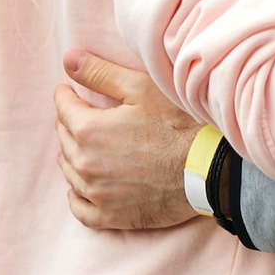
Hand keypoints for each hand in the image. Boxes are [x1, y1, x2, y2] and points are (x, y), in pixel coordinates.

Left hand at [54, 49, 201, 230]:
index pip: (64, 109)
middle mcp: (86, 165)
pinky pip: (81, 210)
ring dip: (72, 157)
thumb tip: (67, 59)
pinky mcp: (113, 216)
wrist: (209, 168)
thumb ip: (99, 73)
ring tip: (81, 147)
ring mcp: (98, 194)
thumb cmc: (178, 124)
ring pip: (70, 173)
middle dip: (69, 124)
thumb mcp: (140, 88)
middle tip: (79, 115)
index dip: (66, 96)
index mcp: (89, 130)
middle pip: (65, 140)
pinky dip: (76, 197)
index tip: (68, 90)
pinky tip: (80, 188)